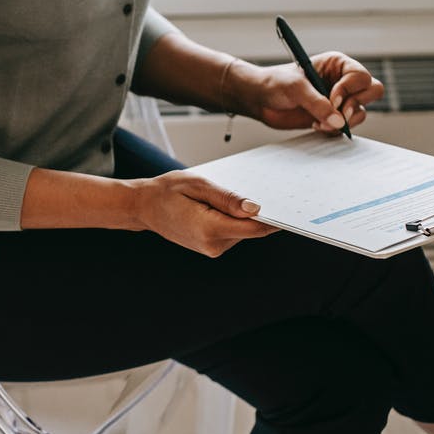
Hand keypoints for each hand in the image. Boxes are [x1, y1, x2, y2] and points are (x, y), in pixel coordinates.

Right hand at [129, 171, 278, 257]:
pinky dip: (233, 219)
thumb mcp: (198, 184)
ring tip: (224, 195)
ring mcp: (212, 249)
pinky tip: (219, 205)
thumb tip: (255, 208)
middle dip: (257, 212)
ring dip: (241, 215)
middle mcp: (213, 245)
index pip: (254, 227)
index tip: (289, 206)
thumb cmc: (167, 191)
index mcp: (209, 229)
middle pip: (250, 230)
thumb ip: (228, 198)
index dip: (274, 218)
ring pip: (242, 231)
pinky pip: (232, 232)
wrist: (143, 207)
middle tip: (260, 188)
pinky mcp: (211, 247)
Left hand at [241, 52, 384, 132]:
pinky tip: (315, 125)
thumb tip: (339, 122)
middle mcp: (342, 81)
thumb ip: (317, 103)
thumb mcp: (294, 88)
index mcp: (337, 64)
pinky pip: (347, 126)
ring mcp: (339, 100)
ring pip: (361, 112)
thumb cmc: (274, 84)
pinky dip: (334, 130)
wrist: (260, 100)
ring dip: (344, 121)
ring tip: (318, 122)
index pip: (361, 76)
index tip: (332, 101)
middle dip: (356, 105)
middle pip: (372, 91)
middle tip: (338, 115)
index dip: (349, 90)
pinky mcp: (332, 117)